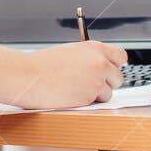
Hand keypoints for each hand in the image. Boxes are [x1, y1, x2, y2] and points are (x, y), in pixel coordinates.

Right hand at [9, 41, 128, 108]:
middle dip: (107, 82)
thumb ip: (89, 58)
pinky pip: (96, 103)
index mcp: (95, 48)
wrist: (29, 76)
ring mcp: (96, 81)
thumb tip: (99, 68)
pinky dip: (87, 102)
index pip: (120, 56)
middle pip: (118, 77)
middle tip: (91, 84)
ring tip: (77, 90)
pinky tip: (72, 96)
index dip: (115, 65)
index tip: (110, 69)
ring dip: (97, 94)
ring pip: (108, 93)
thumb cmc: (43, 64)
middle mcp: (100, 63)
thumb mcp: (71, 52)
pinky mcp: (89, 97)